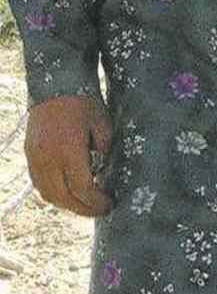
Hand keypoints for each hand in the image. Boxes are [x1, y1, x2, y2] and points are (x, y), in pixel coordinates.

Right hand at [24, 95, 112, 216]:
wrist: (55, 83)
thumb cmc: (84, 102)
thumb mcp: (103, 124)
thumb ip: (103, 150)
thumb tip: (101, 171)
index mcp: (69, 151)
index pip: (82, 188)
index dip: (96, 202)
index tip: (109, 204)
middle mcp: (48, 158)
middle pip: (63, 197)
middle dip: (82, 208)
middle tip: (98, 210)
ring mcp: (35, 157)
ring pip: (47, 193)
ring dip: (66, 203)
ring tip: (84, 203)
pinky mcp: (29, 154)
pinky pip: (38, 183)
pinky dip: (53, 192)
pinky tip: (67, 190)